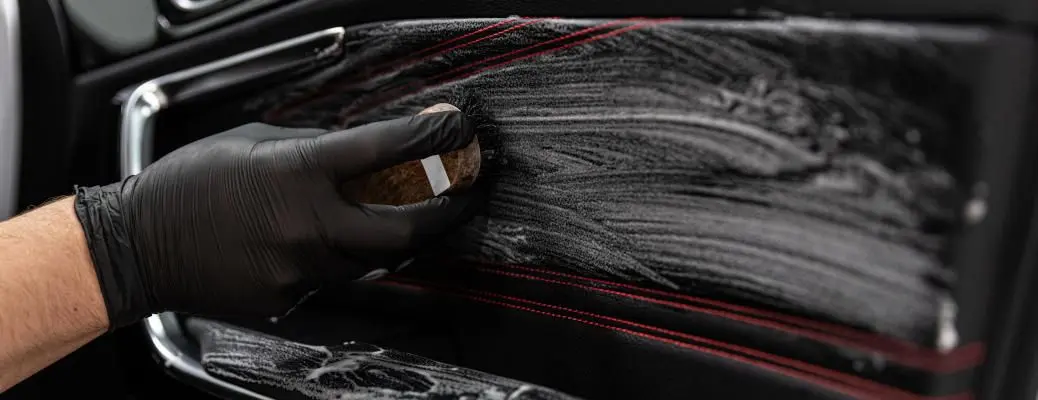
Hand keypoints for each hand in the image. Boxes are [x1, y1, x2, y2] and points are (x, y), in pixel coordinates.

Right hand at [74, 111, 475, 327]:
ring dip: (402, 238)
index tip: (453, 129)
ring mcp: (298, 270)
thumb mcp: (256, 143)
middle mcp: (305, 226)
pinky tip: (336, 243)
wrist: (138, 245)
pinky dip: (347, 260)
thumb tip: (371, 149)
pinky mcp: (288, 300)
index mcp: (296, 174)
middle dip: (450, 212)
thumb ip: (317, 149)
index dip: (431, 137)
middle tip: (466, 196)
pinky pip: (336, 281)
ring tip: (416, 217)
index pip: (386, 151)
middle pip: (405, 230)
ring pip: (375, 261)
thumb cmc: (191, 185)